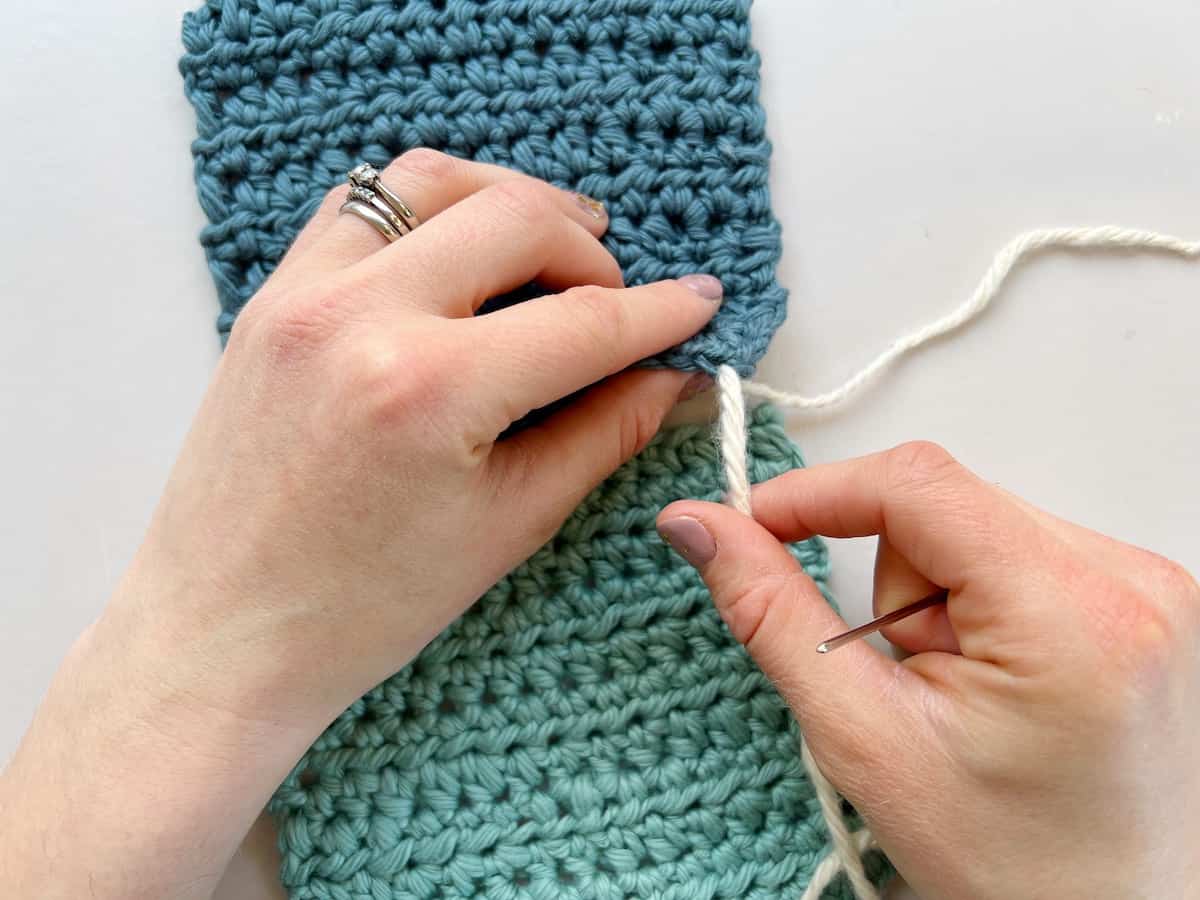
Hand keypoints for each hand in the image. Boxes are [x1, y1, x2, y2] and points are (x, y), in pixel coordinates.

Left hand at [0, 150, 718, 898]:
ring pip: (433, 181)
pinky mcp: (271, 297)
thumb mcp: (508, 524)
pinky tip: (461, 252)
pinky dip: (428, 208)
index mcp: (430, 389)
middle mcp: (361, 315)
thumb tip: (675, 379)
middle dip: (591, 250)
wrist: (225, 631)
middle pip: (516, 217)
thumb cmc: (364, 608)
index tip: (700, 301)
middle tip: (618, 298)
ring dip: (510, 201)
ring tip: (551, 250)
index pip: (582, 321)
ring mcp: (303, 294)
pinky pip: (361, 204)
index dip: (658, 311)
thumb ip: (603, 433)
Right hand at [657, 441, 1199, 899]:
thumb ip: (773, 615)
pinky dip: (976, 605)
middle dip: (892, 586)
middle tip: (905, 680)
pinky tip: (993, 681)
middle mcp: (1129, 579)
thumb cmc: (1014, 865)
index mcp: (1070, 614)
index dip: (816, 493)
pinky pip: (1016, 554)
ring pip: (975, 528)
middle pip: (944, 507)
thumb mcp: (867, 740)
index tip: (751, 526)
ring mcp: (1149, 586)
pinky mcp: (1143, 597)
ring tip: (957, 695)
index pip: (916, 484)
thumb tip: (700, 527)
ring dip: (933, 600)